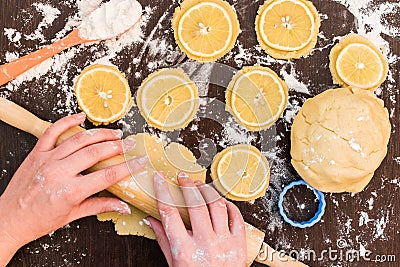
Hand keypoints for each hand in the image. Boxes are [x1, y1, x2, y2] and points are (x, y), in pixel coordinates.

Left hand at [0, 113, 146, 265]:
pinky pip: (52, 131)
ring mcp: (47, 160)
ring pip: (79, 140)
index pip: (107, 175)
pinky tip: (80, 116)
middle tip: (130, 144)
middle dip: (117, 147)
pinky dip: (67, 121)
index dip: (128, 167)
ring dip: (100, 134)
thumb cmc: (38, 220)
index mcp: (70, 191)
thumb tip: (123, 206)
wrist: (8, 219)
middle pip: (95, 153)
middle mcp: (59, 172)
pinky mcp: (36, 153)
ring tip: (114, 134)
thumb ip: (100, 206)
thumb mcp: (72, 216)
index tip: (140, 160)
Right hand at [147, 172, 246, 266]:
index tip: (159, 180)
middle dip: (187, 186)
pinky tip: (218, 199)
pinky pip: (236, 215)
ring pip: (216, 205)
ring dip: (206, 190)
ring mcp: (225, 242)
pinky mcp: (239, 242)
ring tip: (199, 184)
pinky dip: (227, 203)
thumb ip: (164, 240)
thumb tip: (151, 220)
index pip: (169, 214)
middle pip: (195, 205)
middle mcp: (205, 244)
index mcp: (185, 251)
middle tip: (182, 177)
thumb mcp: (174, 264)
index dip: (163, 192)